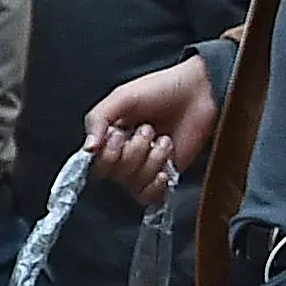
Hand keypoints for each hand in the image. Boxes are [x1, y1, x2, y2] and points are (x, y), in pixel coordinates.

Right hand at [82, 54, 221, 203]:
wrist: (197, 93)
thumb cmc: (161, 90)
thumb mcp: (121, 97)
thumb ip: (98, 119)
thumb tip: (88, 149)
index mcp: (108, 138)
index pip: (94, 164)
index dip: (107, 154)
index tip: (118, 134)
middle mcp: (123, 156)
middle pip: (113, 175)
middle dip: (132, 152)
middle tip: (146, 130)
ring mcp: (144, 168)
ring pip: (133, 183)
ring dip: (151, 159)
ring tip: (163, 139)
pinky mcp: (164, 176)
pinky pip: (149, 195)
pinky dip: (156, 183)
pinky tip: (165, 166)